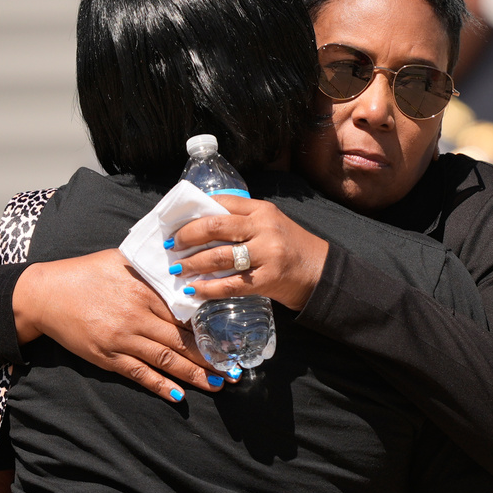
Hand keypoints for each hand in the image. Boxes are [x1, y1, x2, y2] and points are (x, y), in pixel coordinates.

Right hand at [12, 249, 230, 401]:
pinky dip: (158, 385)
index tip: (230, 338)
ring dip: (193, 375)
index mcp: (144, 291)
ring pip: (165, 360)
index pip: (184, 313)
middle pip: (181, 340)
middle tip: (234, 369)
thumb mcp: (123, 260)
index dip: (209, 328)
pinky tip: (177, 395)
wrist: (46, 294)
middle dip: (210, 357)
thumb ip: (152, 267)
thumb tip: (181, 266)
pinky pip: (138, 374)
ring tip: (217, 384)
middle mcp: (136, 316)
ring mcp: (121, 339)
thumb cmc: (86, 272)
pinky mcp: (107, 356)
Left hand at [168, 195, 329, 310]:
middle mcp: (264, 228)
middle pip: (215, 226)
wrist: (320, 273)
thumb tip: (200, 225)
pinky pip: (230, 285)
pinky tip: (194, 289)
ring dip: (193, 263)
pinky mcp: (268, 279)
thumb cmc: (289, 247)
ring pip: (219, 256)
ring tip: (178, 268)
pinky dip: (208, 288)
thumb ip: (242, 221)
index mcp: (262, 210)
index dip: (195, 212)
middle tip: (173, 245)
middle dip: (187, 236)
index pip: (222, 202)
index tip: (178, 222)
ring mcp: (267, 253)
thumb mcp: (269, 225)